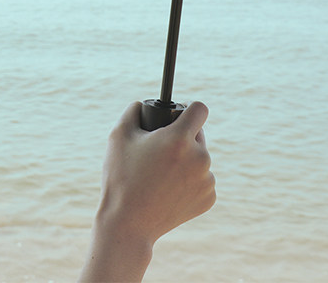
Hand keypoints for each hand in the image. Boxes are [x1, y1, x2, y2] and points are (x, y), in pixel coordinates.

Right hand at [79, 101, 215, 281]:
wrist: (129, 224)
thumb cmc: (121, 177)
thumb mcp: (118, 135)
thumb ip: (133, 111)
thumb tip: (142, 105)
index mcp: (180, 139)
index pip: (200, 109)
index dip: (189, 107)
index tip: (181, 113)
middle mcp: (200, 158)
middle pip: (199, 134)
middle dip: (183, 136)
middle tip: (160, 149)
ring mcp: (207, 181)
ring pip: (200, 158)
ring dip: (186, 159)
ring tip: (161, 173)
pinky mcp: (209, 199)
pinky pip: (202, 179)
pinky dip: (189, 180)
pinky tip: (169, 189)